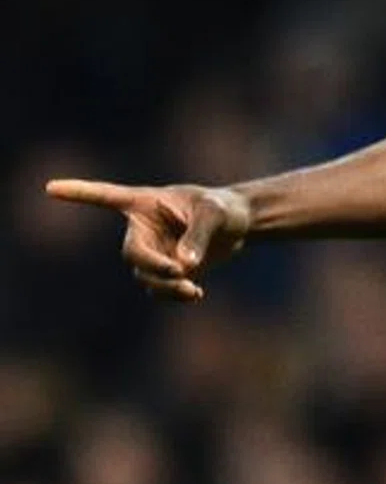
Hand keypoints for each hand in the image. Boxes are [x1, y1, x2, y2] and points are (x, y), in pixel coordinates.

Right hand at [43, 179, 251, 301]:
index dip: (79, 193)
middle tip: (179, 272)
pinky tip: (195, 294)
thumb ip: (198, 234)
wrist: (237, 225)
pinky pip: (159, 289)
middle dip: (152, 266)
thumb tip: (182, 265)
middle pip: (132, 253)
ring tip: (192, 289)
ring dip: (166, 285)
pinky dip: (174, 295)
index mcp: (145, 203)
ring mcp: (151, 252)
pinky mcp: (163, 271)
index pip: (106, 196)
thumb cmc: (223, 208)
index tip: (49, 188)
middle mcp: (142, 229)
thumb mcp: (215, 213)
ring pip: (144, 276)